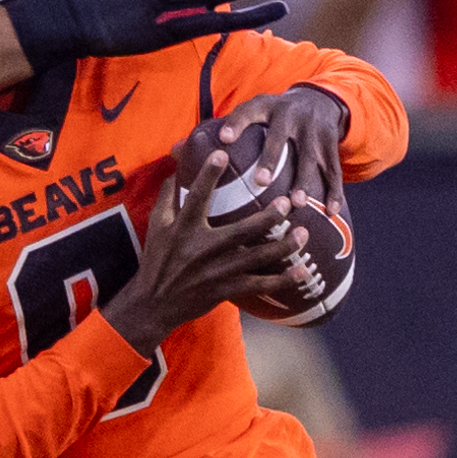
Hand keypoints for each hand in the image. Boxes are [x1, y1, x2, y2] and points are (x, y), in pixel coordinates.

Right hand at [102, 147, 307, 352]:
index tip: (223, 154)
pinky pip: (257, 285)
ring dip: (282, 247)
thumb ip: (168, 196)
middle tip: (286, 203)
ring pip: (255, 258)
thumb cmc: (157, 260)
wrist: (153, 303)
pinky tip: (301, 272)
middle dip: (266, 218)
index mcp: (183, 229)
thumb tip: (176, 166)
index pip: (196, 198)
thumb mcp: (155, 226)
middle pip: (240, 232)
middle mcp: (202, 249)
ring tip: (303, 234)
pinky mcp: (225, 290)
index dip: (208, 176)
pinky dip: (280, 280)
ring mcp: (216, 272)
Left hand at [182, 84, 349, 222]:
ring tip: (297, 202)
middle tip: (261, 181)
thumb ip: (217, 132)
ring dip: (305, 180)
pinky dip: (333, 191)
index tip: (223, 140)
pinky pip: (333, 171)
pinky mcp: (331, 146)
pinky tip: (330, 211)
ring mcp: (313, 131)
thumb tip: (173, 151)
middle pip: (280, 138)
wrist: (321, 99)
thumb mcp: (251, 112)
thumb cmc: (273, 114)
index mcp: (266, 106)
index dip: (236, 123)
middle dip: (272, 158)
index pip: (249, 111)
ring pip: (309, 157)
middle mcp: (290, 116)